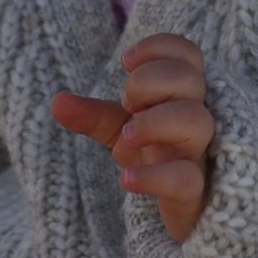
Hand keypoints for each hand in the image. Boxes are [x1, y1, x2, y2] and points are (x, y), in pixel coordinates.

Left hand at [52, 30, 216, 242]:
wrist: (181, 210)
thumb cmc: (156, 155)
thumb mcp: (121, 131)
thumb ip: (93, 115)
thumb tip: (57, 101)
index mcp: (185, 96)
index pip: (188, 53)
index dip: (158, 48)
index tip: (126, 63)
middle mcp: (198, 118)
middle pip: (190, 79)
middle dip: (149, 82)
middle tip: (128, 102)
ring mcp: (201, 154)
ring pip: (197, 122)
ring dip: (155, 121)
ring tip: (127, 135)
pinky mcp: (198, 192)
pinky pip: (185, 178)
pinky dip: (154, 176)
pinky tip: (126, 180)